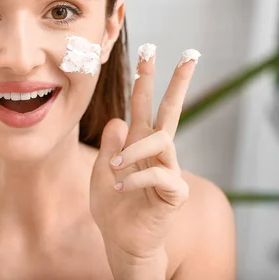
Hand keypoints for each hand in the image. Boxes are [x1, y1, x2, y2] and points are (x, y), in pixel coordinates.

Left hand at [90, 47, 197, 272]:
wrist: (119, 240)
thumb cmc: (112, 206)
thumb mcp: (103, 170)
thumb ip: (110, 146)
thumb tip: (116, 119)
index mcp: (138, 143)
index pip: (144, 105)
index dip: (145, 79)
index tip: (148, 51)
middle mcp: (157, 152)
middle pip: (171, 110)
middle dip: (178, 82)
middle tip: (188, 55)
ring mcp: (168, 170)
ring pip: (161, 141)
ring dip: (133, 151)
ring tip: (114, 168)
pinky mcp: (174, 192)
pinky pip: (159, 175)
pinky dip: (135, 179)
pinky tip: (120, 188)